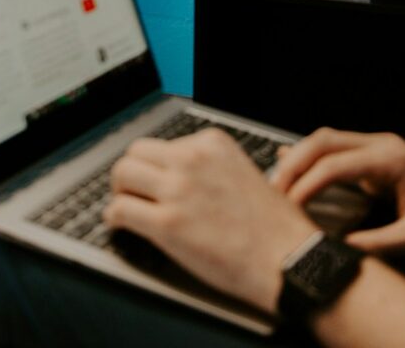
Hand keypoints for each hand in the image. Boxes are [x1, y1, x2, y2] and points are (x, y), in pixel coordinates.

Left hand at [103, 128, 316, 312]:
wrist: (289, 260)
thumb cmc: (274, 226)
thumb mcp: (242, 172)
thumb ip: (209, 167)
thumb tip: (178, 176)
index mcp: (211, 144)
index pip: (164, 143)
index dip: (156, 166)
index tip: (154, 179)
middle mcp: (191, 159)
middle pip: (136, 152)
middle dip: (131, 172)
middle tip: (131, 190)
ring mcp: (178, 189)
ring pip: (122, 174)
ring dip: (119, 191)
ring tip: (124, 205)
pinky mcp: (167, 223)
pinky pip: (121, 210)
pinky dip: (114, 218)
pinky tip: (120, 224)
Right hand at [271, 128, 404, 255]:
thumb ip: (376, 244)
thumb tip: (336, 250)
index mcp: (392, 160)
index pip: (334, 165)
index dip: (306, 185)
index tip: (289, 207)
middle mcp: (382, 145)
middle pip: (323, 141)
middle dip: (293, 164)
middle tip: (273, 191)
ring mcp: (380, 146)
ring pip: (327, 140)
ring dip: (300, 158)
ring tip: (279, 184)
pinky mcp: (379, 155)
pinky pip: (337, 149)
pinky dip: (313, 158)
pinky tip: (292, 162)